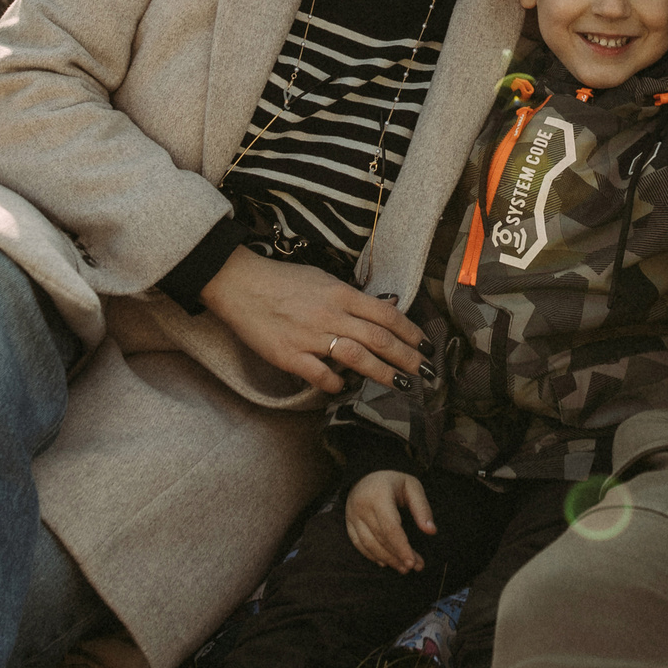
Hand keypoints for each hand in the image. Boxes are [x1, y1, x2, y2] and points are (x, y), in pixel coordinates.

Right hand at [198, 247, 427, 393]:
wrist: (240, 284)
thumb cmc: (283, 280)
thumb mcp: (324, 279)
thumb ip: (356, 297)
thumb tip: (389, 305)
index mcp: (341, 294)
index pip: (387, 316)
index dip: (411, 333)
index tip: (427, 347)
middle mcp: (331, 315)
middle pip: (379, 339)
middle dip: (407, 358)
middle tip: (425, 374)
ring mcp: (310, 337)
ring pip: (357, 358)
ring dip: (383, 374)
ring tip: (400, 385)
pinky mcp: (289, 356)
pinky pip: (320, 375)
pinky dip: (336, 383)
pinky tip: (344, 387)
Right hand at [346, 469, 435, 572]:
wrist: (366, 473)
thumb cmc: (394, 481)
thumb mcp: (412, 486)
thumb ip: (422, 508)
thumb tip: (431, 531)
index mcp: (378, 495)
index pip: (390, 527)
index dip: (402, 547)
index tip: (413, 562)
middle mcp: (362, 506)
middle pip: (380, 539)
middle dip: (398, 556)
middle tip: (414, 567)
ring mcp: (352, 516)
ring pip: (369, 545)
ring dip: (387, 559)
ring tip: (403, 568)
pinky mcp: (348, 523)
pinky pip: (359, 544)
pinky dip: (372, 556)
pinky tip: (386, 562)